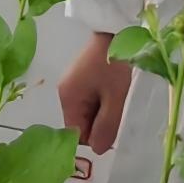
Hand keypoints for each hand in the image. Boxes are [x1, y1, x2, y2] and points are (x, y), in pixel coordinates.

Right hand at [57, 30, 132, 154]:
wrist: (116, 30)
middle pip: (81, 123)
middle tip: (119, 111)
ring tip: (118, 98)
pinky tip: (114, 91)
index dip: (95, 137)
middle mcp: (65, 94)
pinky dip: (102, 101)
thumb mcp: (115, 98)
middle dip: (99, 123)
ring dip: (103, 112)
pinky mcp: (81, 78)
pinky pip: (90, 100)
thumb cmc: (114, 66)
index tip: (113, 130)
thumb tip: (97, 151)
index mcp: (68, 99)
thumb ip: (106, 126)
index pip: (76, 133)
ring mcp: (72, 85)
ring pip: (87, 112)